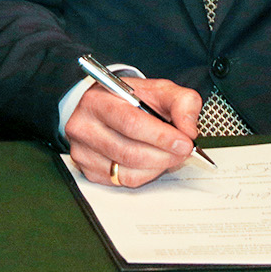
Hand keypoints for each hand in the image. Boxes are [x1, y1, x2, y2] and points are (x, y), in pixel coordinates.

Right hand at [64, 77, 201, 187]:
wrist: (105, 106)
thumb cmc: (130, 99)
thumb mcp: (158, 90)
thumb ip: (181, 102)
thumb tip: (188, 130)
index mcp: (98, 100)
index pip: (130, 123)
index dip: (160, 136)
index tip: (184, 142)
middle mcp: (84, 126)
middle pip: (128, 151)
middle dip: (164, 155)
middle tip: (183, 151)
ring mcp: (82, 151)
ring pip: (127, 171)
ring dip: (157, 166)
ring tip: (171, 155)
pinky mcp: (88, 170)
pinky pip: (123, 181)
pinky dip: (145, 175)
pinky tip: (153, 161)